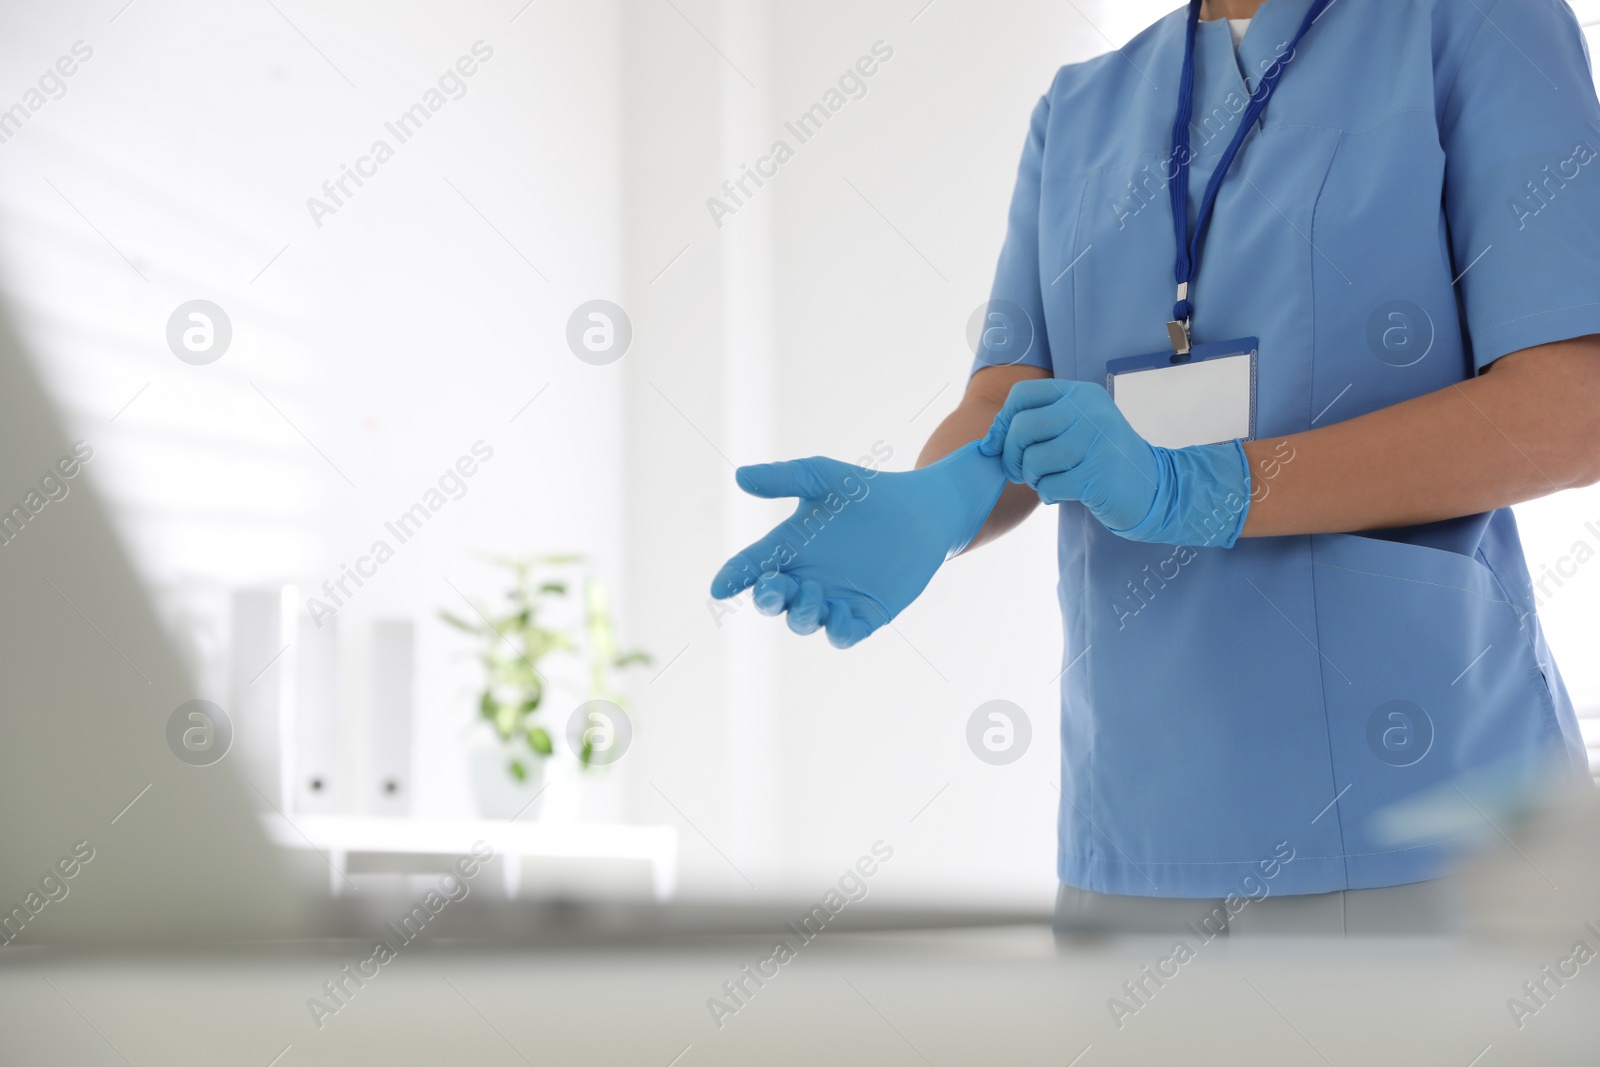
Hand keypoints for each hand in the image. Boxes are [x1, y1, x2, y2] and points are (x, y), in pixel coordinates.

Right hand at [709, 442, 1006, 647]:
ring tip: (814, 591)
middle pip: (774, 602)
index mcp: (789, 549)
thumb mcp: (824, 478)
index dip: (733, 577)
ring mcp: (834, 601)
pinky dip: (838, 631)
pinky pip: (844, 634)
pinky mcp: (866, 616)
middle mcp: (805, 580)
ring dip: (802, 613)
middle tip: (775, 586)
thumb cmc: (867, 492)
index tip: (720, 586)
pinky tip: (839, 616)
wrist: (922, 510)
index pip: (752, 567)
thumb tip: (740, 477)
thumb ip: (785, 478)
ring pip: (804, 622)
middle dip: (768, 598)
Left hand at [978, 379, 1251, 546]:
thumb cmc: (1101, 458)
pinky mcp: (1098, 474)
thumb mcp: (1076, 427)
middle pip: (1022, 427)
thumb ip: (1037, 425)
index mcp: (1080, 393)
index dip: (1002, 422)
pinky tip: (1064, 493)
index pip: (1022, 395)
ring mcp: (1096, 441)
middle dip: (1011, 455)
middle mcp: (1089, 411)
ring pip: (1033, 460)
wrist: (1154, 486)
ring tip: (1049, 480)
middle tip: (1021, 471)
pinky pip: (1049, 486)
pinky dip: (1048, 495)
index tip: (999, 445)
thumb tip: (988, 442)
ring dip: (1033, 478)